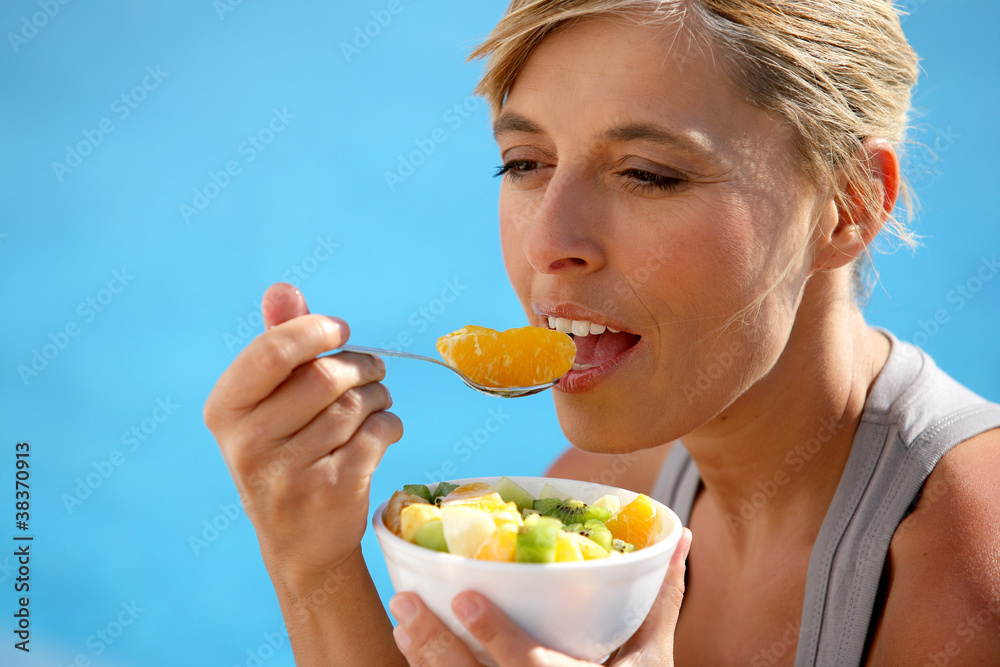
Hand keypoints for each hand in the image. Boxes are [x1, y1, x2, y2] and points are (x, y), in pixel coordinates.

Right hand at [204, 283, 403, 591]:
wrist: (298, 543)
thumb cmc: (283, 455)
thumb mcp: (266, 404)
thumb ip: (276, 343)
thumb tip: (283, 289)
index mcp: (225, 410)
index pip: (273, 350)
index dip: (316, 332)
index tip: (340, 331)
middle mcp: (249, 442)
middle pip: (326, 376)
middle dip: (361, 366)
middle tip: (373, 371)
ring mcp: (289, 471)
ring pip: (357, 404)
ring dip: (378, 395)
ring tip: (376, 401)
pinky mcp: (332, 490)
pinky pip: (379, 433)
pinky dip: (390, 424)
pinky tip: (384, 429)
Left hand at [389, 528, 692, 665]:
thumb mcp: (651, 656)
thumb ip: (660, 601)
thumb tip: (678, 535)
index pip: (531, 665)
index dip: (495, 634)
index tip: (464, 596)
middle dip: (437, 648)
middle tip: (404, 605)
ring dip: (425, 663)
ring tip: (402, 625)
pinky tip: (411, 653)